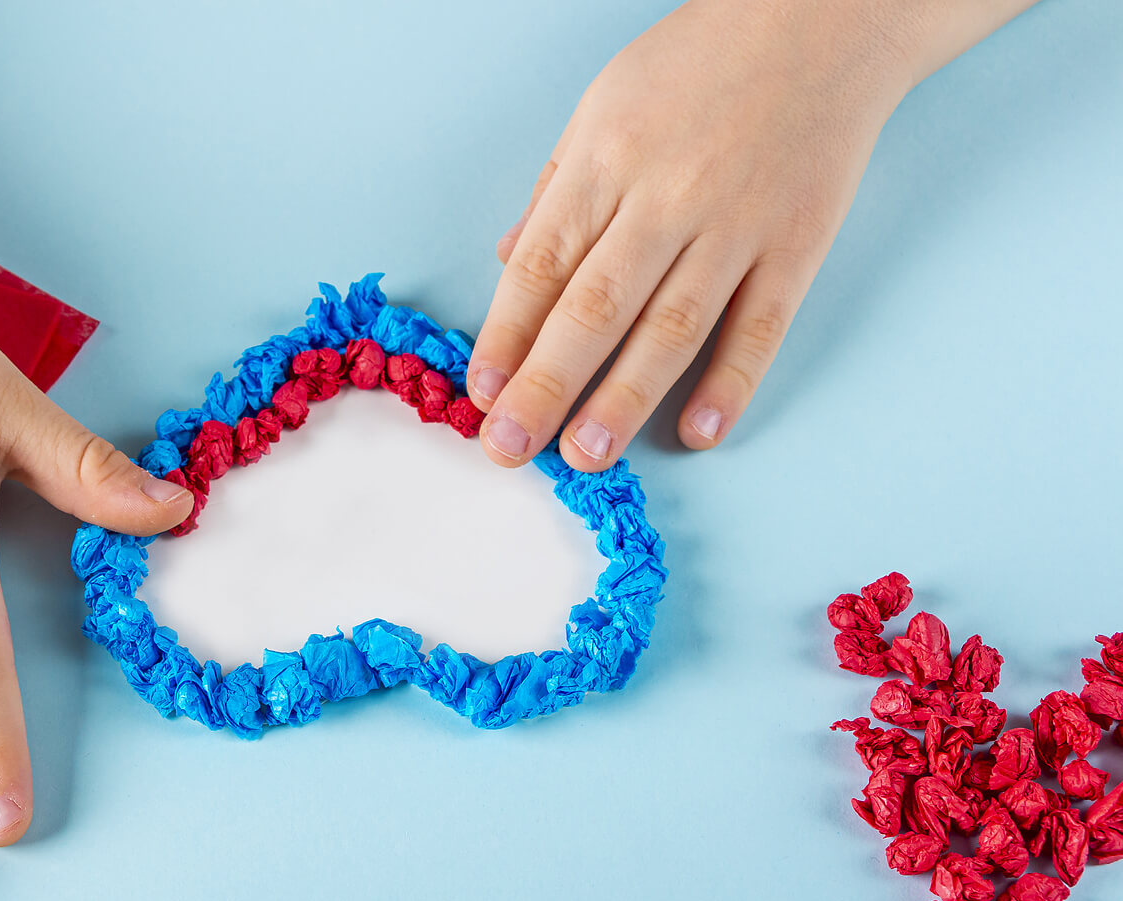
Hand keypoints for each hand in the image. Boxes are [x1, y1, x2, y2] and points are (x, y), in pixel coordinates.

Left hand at [467, 0, 994, 469]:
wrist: (820, 21)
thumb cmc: (696, 65)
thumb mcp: (601, 107)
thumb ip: (556, 194)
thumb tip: (510, 265)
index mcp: (605, 159)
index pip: (544, 265)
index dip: (508, 334)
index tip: (483, 393)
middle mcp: (667, 196)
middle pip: (596, 307)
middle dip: (546, 385)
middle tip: (512, 448)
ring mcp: (736, 224)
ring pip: (672, 327)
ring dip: (625, 398)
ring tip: (588, 455)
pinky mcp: (797, 245)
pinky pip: (760, 325)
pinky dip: (731, 382)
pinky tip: (697, 431)